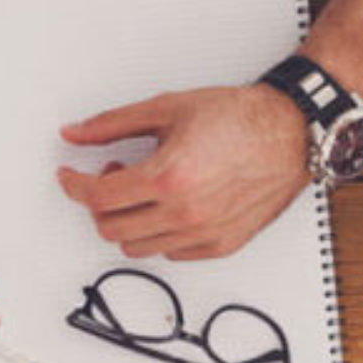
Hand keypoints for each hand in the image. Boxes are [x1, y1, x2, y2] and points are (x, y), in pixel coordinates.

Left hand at [56, 85, 309, 260]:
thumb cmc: (241, 118)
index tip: (70, 178)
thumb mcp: (168, 108)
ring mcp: (203, 233)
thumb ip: (114, 124)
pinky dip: (159, 234)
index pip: (98, 198)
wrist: (292, 132)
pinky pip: (169, 254)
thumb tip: (75, 133)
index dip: (75, 186)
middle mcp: (184, 212)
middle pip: (111, 228)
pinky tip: (169, 207)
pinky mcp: (219, 245)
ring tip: (144, 191)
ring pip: (136, 247)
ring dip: (128, 221)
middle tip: (112, 178)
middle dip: (100, 204)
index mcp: (168, 178)